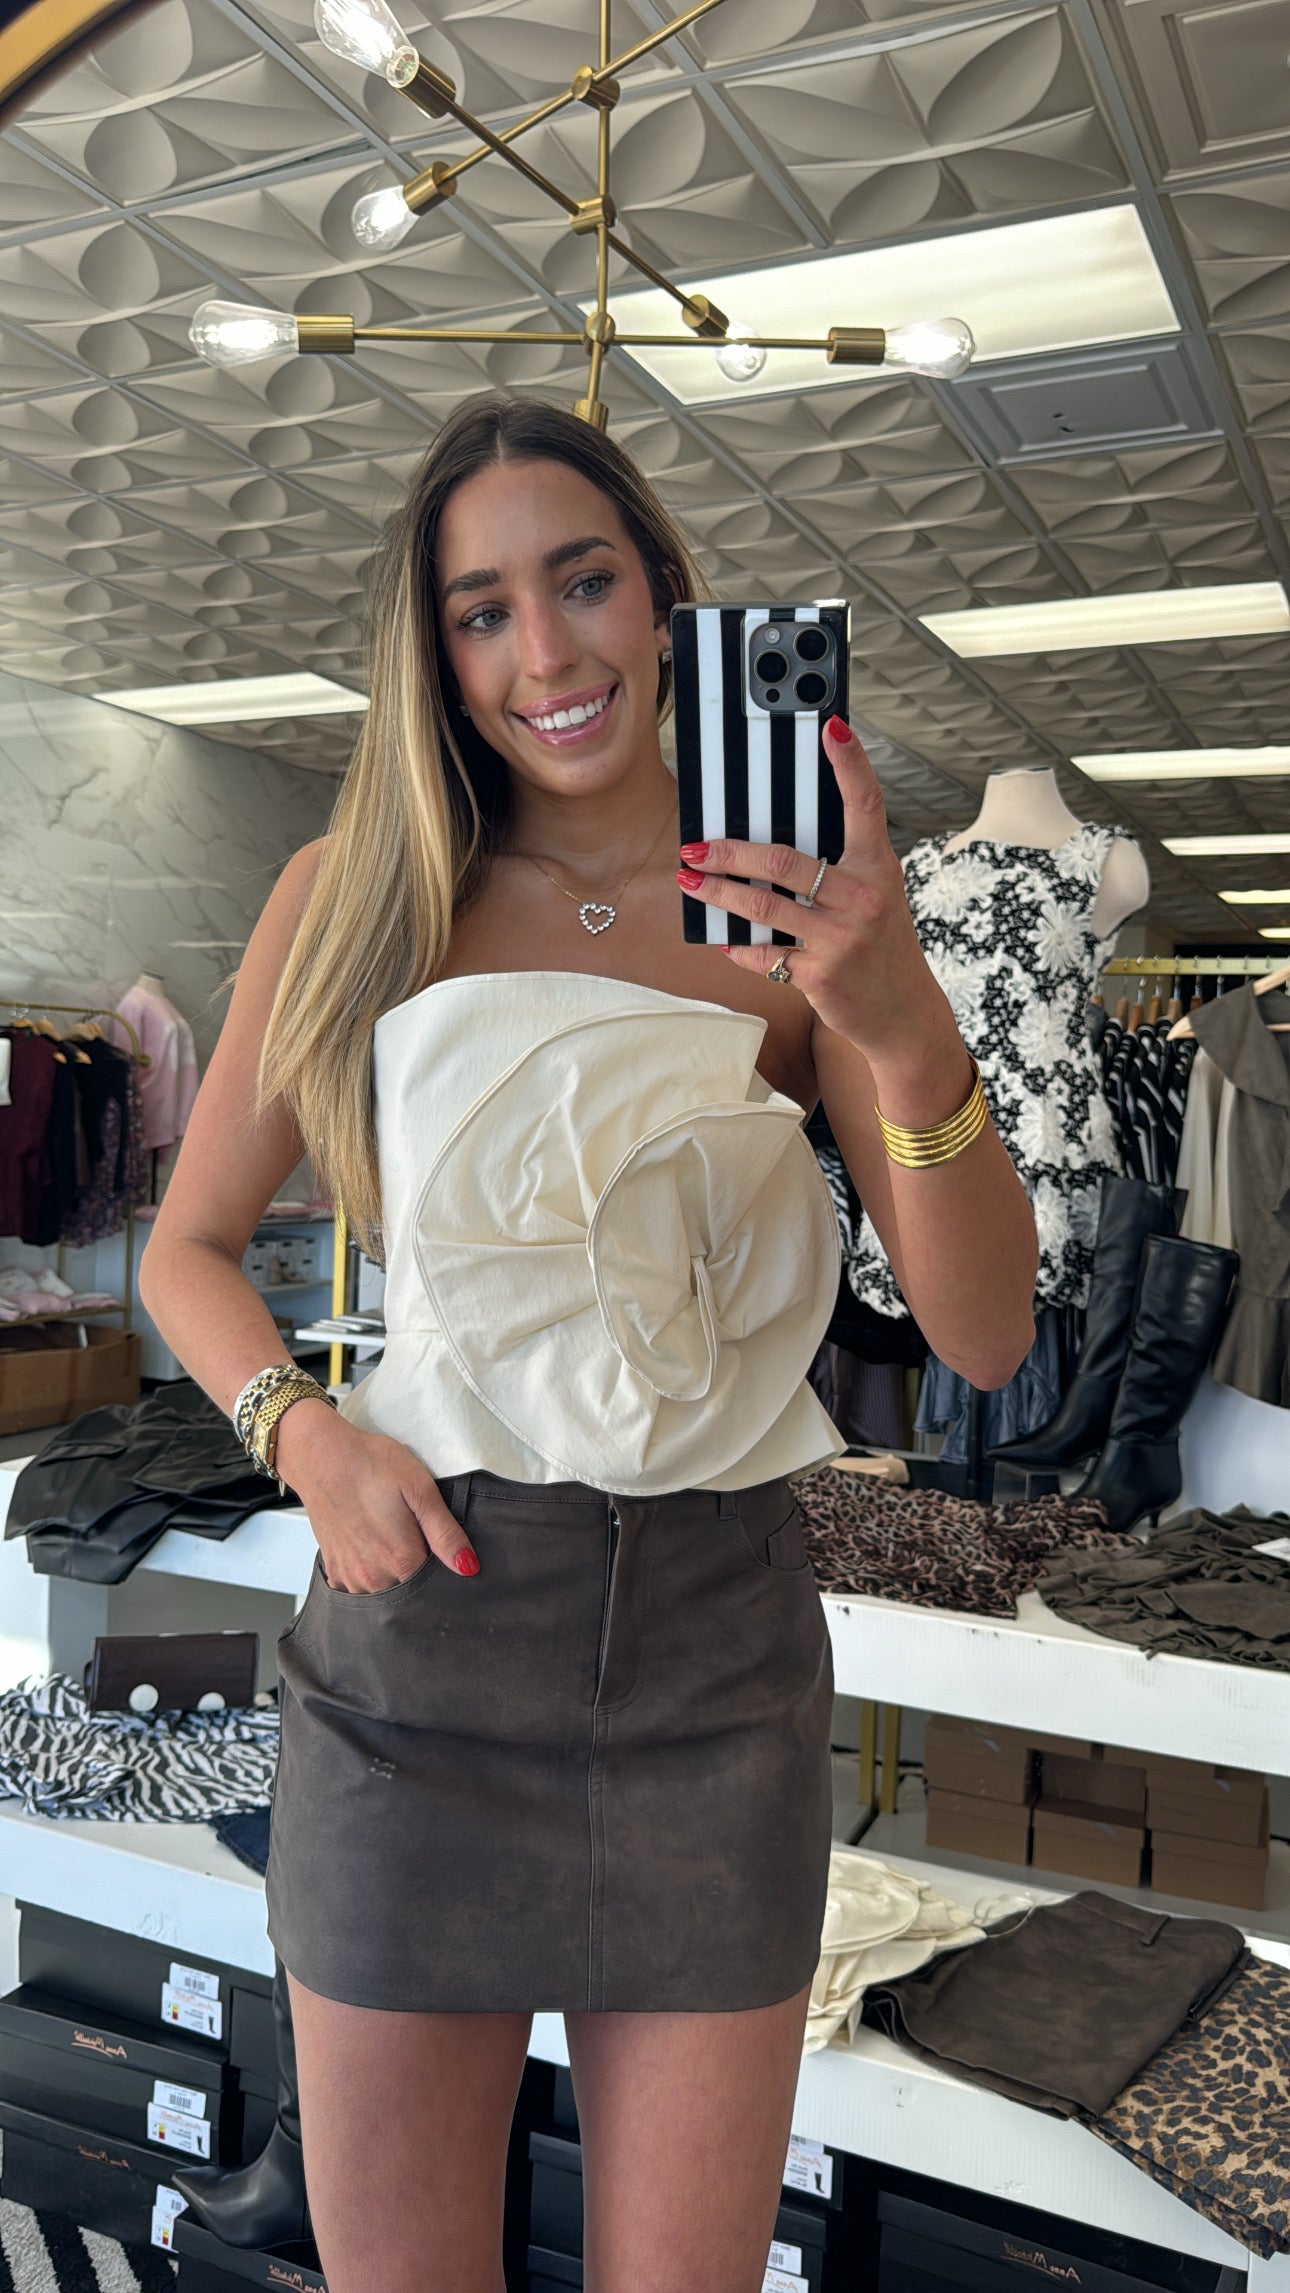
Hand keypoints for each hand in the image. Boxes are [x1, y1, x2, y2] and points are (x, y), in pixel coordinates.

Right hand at [274, 1402, 478, 1591]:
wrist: (320, 1455)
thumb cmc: (368, 1464)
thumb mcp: (419, 1488)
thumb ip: (444, 1533)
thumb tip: (468, 1566)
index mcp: (400, 1559)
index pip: (437, 1585)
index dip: (444, 1567)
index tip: (438, 1545)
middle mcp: (373, 1577)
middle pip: (411, 1591)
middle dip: (419, 1571)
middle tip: (411, 1532)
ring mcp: (351, 1577)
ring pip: (386, 1592)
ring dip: (394, 1574)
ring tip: (390, 1535)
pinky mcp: (335, 1570)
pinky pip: (361, 1588)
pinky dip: (371, 1573)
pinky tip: (371, 1545)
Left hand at [676, 715, 945, 1065]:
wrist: (902, 1012)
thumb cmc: (880, 945)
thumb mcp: (873, 897)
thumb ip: (837, 869)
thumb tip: (771, 846)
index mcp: (877, 867)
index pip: (865, 804)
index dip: (850, 762)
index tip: (831, 725)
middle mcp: (862, 897)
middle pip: (782, 860)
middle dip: (729, 852)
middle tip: (695, 846)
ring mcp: (840, 937)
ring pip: (763, 905)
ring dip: (717, 893)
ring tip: (689, 880)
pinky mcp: (819, 974)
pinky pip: (764, 953)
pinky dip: (739, 945)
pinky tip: (723, 938)